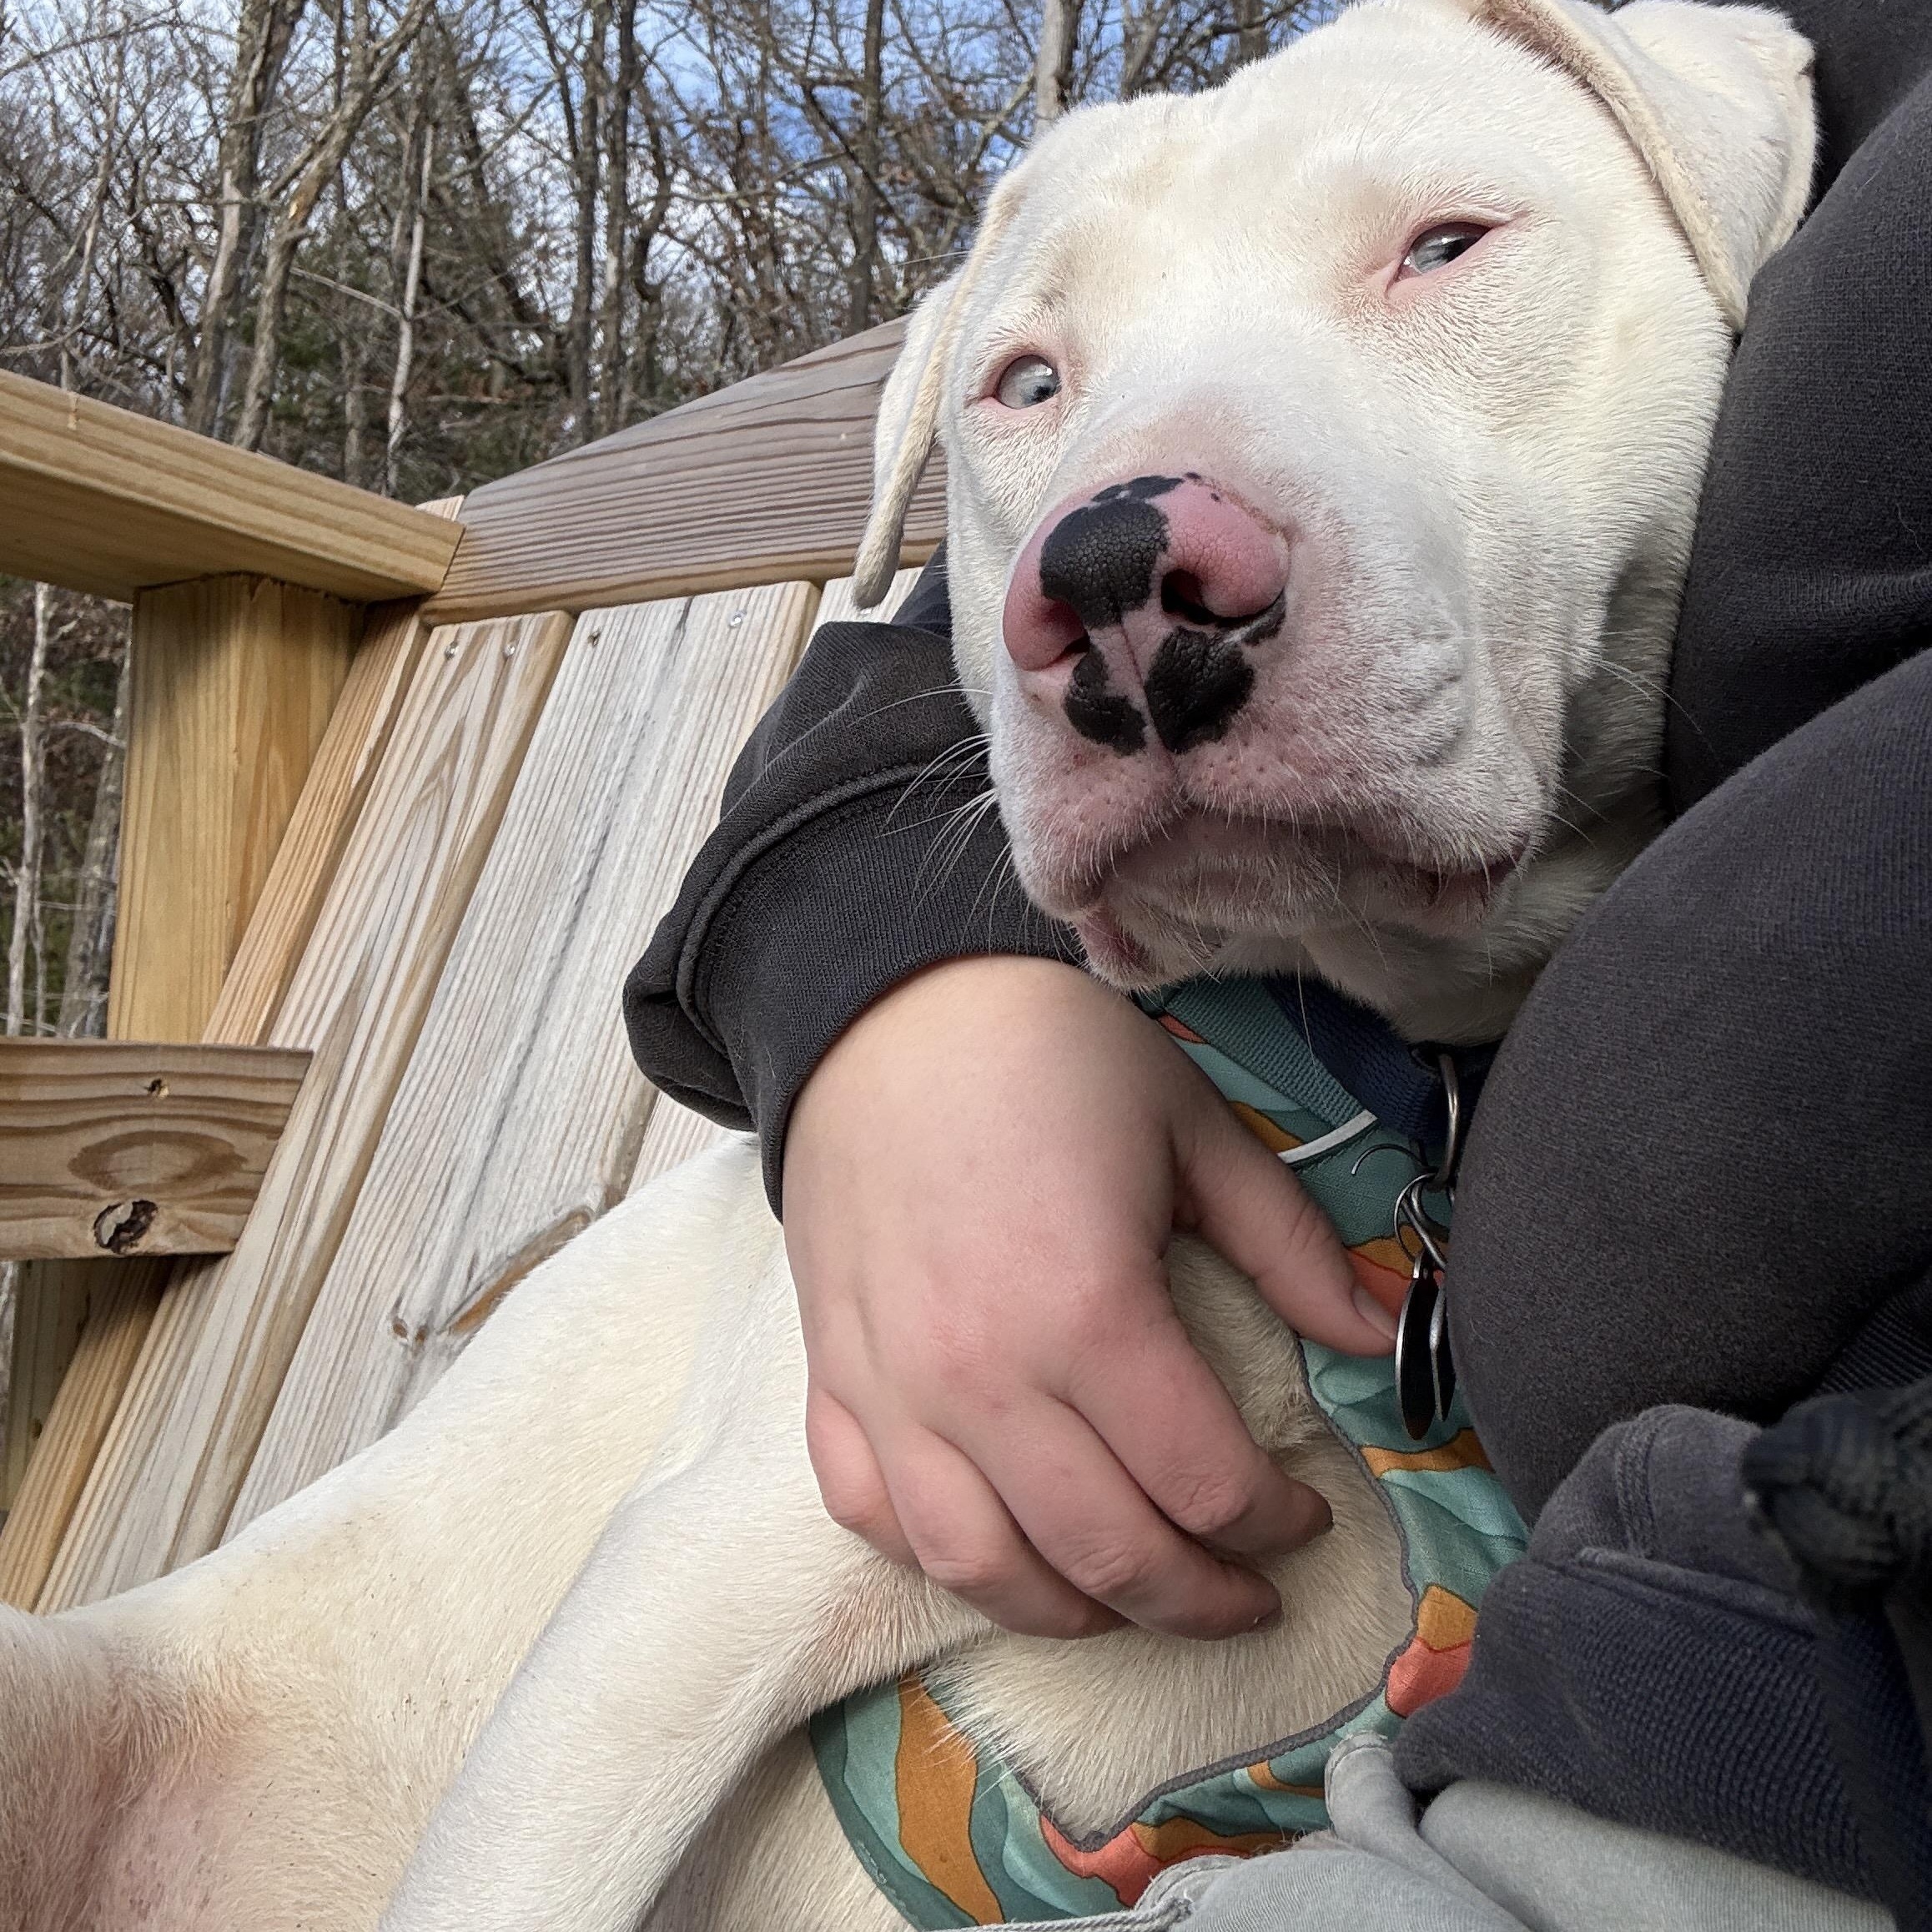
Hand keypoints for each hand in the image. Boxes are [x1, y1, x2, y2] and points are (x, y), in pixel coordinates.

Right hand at [782, 956, 1394, 1640]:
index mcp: (1088, 1311)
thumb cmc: (1048, 1056)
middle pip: (1107, 1554)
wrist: (885, 1009)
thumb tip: (1385, 1336)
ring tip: (1132, 1599)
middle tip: (1247, 1590)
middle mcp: (982, 1376)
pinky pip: (872, 1513)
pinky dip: (936, 1558)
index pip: (1202, 1482)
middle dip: (1198, 1597)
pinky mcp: (833, 1377)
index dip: (1274, 1522)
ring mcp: (893, 1388)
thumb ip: (1290, 1245)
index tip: (1306, 1513)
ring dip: (1073, 1612)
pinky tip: (999, 1549)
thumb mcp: (1192, 1127)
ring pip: (983, 1567)